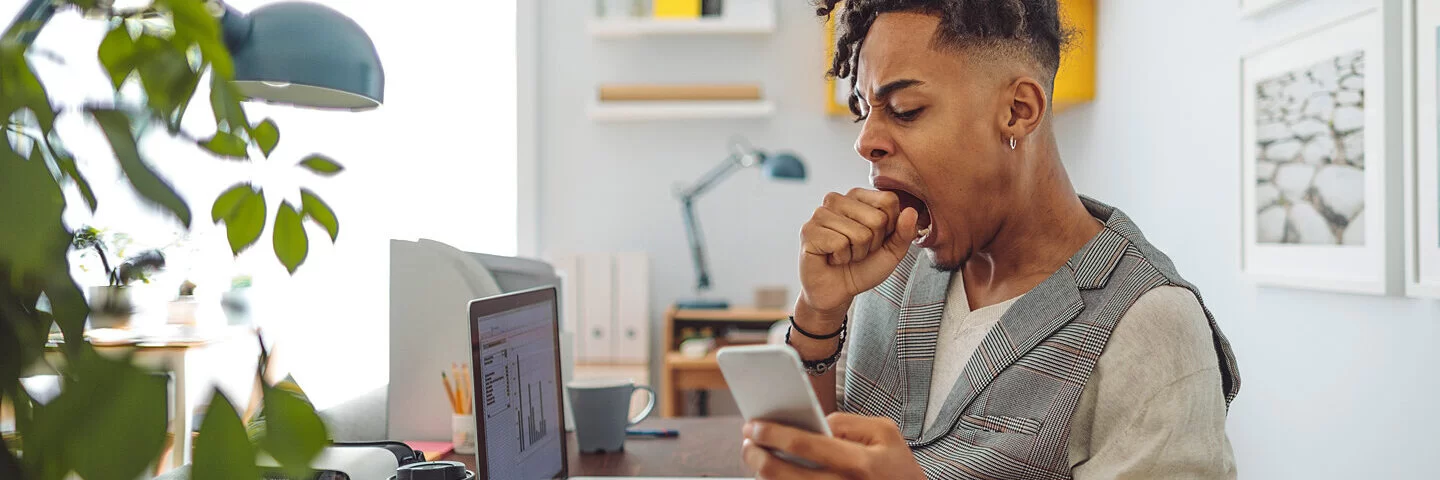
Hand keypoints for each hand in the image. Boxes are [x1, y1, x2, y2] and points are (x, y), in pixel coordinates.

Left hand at [741, 412, 925, 479]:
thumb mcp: (885, 432)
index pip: (804, 445)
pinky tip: (773, 474)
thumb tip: (813, 423)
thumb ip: (847, 423)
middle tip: (747, 443)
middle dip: (757, 456)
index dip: (773, 433)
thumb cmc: (897, 465)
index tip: (753, 426)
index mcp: (858, 463)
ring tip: (755, 457)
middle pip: (783, 474)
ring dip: (762, 473)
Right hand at [798, 189, 918, 318]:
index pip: (889, 200)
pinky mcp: (808, 230)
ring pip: (859, 233)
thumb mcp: (892, 251)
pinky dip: (841, 258)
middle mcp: (837, 199)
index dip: (889, 228)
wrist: (838, 291)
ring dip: (856, 253)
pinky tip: (832, 258)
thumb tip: (911, 211)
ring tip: (844, 255)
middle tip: (856, 250)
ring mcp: (820, 213)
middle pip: (877, 218)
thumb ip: (904, 232)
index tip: (875, 240)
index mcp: (858, 196)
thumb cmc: (863, 267)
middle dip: (872, 243)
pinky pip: (839, 244)